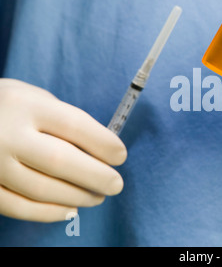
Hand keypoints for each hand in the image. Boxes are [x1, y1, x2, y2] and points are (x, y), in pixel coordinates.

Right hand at [0, 79, 126, 221]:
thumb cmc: (12, 108)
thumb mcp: (36, 98)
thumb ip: (64, 120)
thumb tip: (101, 151)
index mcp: (26, 105)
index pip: (74, 125)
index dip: (103, 143)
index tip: (120, 156)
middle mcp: (7, 134)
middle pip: (60, 160)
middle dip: (96, 176)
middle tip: (115, 184)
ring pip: (41, 189)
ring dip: (77, 197)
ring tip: (97, 196)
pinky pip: (19, 207)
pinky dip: (49, 213)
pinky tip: (70, 209)